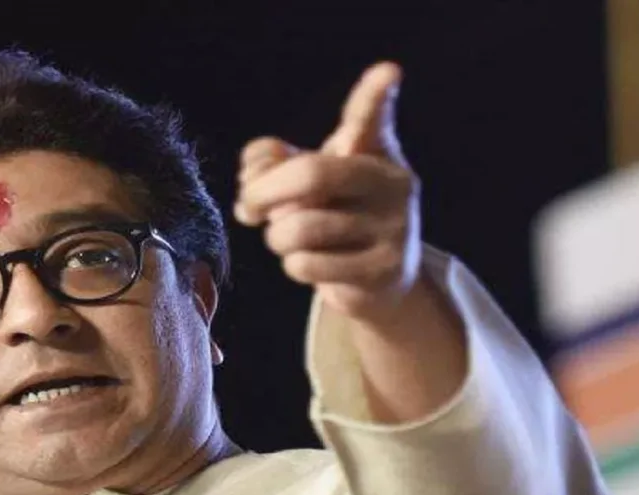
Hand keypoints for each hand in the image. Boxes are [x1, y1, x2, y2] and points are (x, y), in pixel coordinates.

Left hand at [234, 62, 421, 324]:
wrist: (382, 279)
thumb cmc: (337, 214)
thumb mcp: (311, 179)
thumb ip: (276, 161)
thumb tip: (251, 173)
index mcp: (374, 150)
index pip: (372, 118)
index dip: (376, 95)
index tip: (387, 71)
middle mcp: (390, 184)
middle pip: (311, 175)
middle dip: (262, 192)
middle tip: (246, 206)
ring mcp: (391, 229)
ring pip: (299, 228)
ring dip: (276, 237)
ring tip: (288, 237)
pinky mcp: (380, 270)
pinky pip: (305, 264)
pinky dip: (294, 265)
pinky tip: (310, 262)